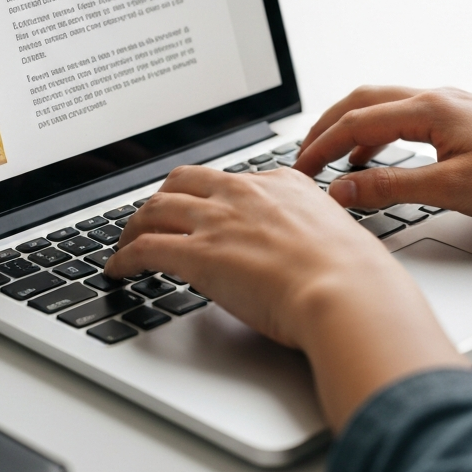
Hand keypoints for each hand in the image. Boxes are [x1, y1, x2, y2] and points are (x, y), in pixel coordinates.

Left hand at [106, 165, 465, 427]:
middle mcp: (246, 194)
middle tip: (154, 216)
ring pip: (155, 208)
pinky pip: (144, 248)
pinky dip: (123, 258)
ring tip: (126, 241)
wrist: (348, 292)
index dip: (210, 193)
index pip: (233, 179)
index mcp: (283, 184)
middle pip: (185, 180)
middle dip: (163, 196)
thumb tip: (309, 251)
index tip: (204, 205)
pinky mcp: (198, 254)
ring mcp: (219, 220)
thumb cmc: (354, 275)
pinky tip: (118, 270)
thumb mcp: (337, 235)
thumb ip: (313, 233)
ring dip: (134, 225)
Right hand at [296, 86, 471, 226]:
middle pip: (364, 102)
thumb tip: (343, 189)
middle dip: (328, 127)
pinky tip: (382, 158)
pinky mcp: (465, 118)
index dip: (321, 146)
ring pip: (386, 107)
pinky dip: (381, 134)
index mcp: (430, 108)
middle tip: (304, 157)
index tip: (299, 170)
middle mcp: (438, 97)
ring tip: (334, 161)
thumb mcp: (452, 190)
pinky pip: (407, 117)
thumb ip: (391, 188)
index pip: (356, 121)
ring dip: (354, 129)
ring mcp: (453, 105)